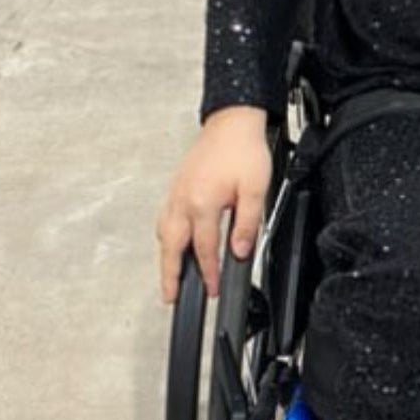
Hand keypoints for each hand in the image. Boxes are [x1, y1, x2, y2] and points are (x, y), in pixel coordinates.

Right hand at [157, 106, 271, 304]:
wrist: (232, 121)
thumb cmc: (243, 150)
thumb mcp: (255, 189)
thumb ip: (247, 223)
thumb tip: (239, 250)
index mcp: (202, 203)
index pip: (204, 249)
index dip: (209, 273)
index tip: (213, 288)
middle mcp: (183, 200)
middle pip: (172, 247)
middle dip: (170, 275)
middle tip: (169, 297)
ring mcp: (176, 193)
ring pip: (163, 233)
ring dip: (165, 257)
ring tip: (168, 276)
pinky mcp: (175, 186)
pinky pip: (164, 218)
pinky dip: (165, 236)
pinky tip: (170, 242)